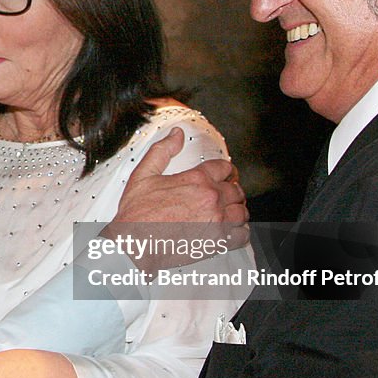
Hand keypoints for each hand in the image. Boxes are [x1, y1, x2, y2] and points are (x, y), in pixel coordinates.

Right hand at [108, 127, 249, 265]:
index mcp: (196, 179)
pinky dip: (239, 233)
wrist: (134, 244)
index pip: (225, 168)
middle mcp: (211, 198)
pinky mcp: (217, 242)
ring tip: (228, 213)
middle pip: (237, 190)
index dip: (226, 171)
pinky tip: (230, 232)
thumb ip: (162, 151)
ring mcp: (217, 221)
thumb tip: (176, 134)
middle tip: (225, 196)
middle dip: (232, 191)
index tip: (224, 176)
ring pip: (242, 212)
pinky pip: (241, 236)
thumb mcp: (144, 175)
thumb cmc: (136, 213)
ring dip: (237, 211)